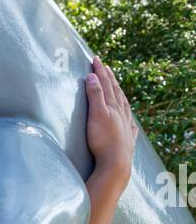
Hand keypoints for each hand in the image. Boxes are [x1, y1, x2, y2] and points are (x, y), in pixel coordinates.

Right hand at [85, 56, 136, 183]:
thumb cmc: (103, 141)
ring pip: (125, 106)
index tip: (96, 59)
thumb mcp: (96, 115)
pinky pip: (131, 126)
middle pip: (116, 92)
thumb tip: (93, 76)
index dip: (101, 71)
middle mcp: (122, 114)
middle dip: (110, 79)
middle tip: (106, 68)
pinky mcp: (128, 140)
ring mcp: (126, 126)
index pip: (106, 84)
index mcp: (113, 106)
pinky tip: (131, 121)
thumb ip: (95, 95)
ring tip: (118, 88)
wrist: (115, 164)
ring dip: (120, 95)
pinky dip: (130, 120)